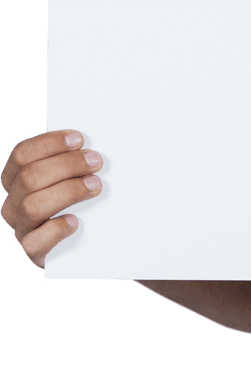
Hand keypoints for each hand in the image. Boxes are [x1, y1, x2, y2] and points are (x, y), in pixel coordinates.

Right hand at [1, 130, 102, 267]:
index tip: (79, 138)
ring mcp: (22, 228)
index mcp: (17, 179)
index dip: (49, 143)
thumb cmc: (86, 203)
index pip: (21, 155)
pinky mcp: (33, 251)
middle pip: (29, 177)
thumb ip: (76, 162)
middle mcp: (14, 203)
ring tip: (95, 186)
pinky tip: (75, 222)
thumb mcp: (78, 177)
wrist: (90, 244)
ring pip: (32, 205)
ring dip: (67, 191)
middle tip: (96, 162)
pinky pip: (35, 241)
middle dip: (66, 165)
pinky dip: (55, 229)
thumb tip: (93, 148)